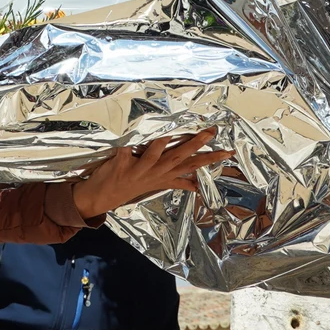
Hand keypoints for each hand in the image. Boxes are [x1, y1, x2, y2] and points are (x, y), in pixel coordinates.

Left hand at [71, 129, 232, 218]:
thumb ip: (177, 182)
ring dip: (162, 146)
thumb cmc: (131, 186)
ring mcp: (138, 169)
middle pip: (178, 157)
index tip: (228, 151)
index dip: (211, 159)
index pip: (192, 165)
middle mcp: (154, 172)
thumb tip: (196, 185)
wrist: (101, 197)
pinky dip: (127, 150)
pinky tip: (130, 143)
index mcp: (165, 174)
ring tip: (170, 133)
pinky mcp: (120, 165)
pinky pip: (125, 155)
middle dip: (194, 145)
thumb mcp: (157, 184)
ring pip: (153, 156)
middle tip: (210, 132)